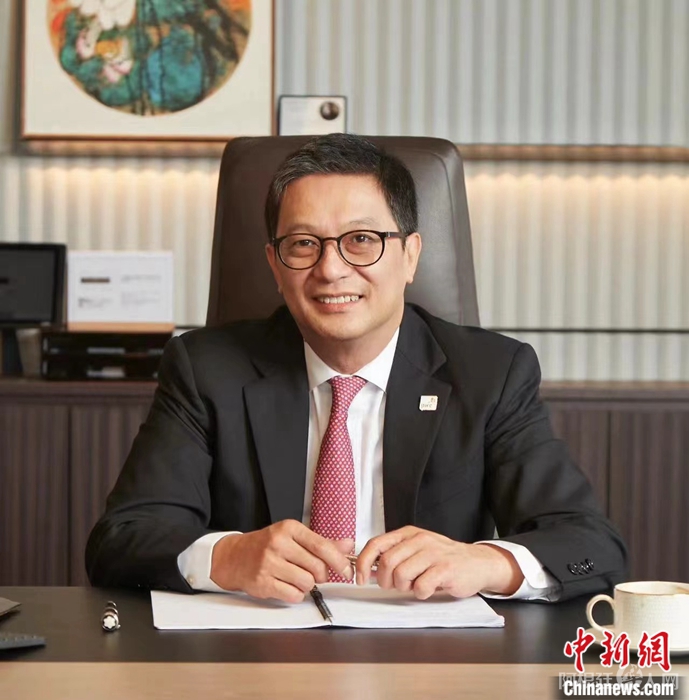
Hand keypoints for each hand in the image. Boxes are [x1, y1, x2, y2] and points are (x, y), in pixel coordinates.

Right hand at [209, 519, 353, 602]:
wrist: (235, 556)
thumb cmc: (267, 545)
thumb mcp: (293, 537)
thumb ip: (321, 542)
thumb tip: (348, 545)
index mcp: (289, 529)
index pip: (322, 545)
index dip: (338, 560)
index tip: (347, 569)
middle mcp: (278, 544)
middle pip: (317, 567)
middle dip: (322, 575)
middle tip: (317, 575)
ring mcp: (269, 563)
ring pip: (307, 583)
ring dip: (308, 585)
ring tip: (298, 578)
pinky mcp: (263, 582)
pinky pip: (293, 595)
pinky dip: (296, 594)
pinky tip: (288, 586)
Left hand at [355, 526, 522, 598]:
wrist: (477, 562)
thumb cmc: (443, 558)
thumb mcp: (416, 549)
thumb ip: (394, 555)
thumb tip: (369, 570)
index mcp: (408, 533)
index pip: (376, 544)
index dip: (364, 563)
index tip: (360, 578)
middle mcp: (419, 539)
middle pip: (387, 562)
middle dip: (386, 580)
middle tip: (396, 586)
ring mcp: (433, 553)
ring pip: (402, 575)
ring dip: (405, 587)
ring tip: (416, 584)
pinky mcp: (445, 568)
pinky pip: (421, 587)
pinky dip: (421, 593)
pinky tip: (430, 588)